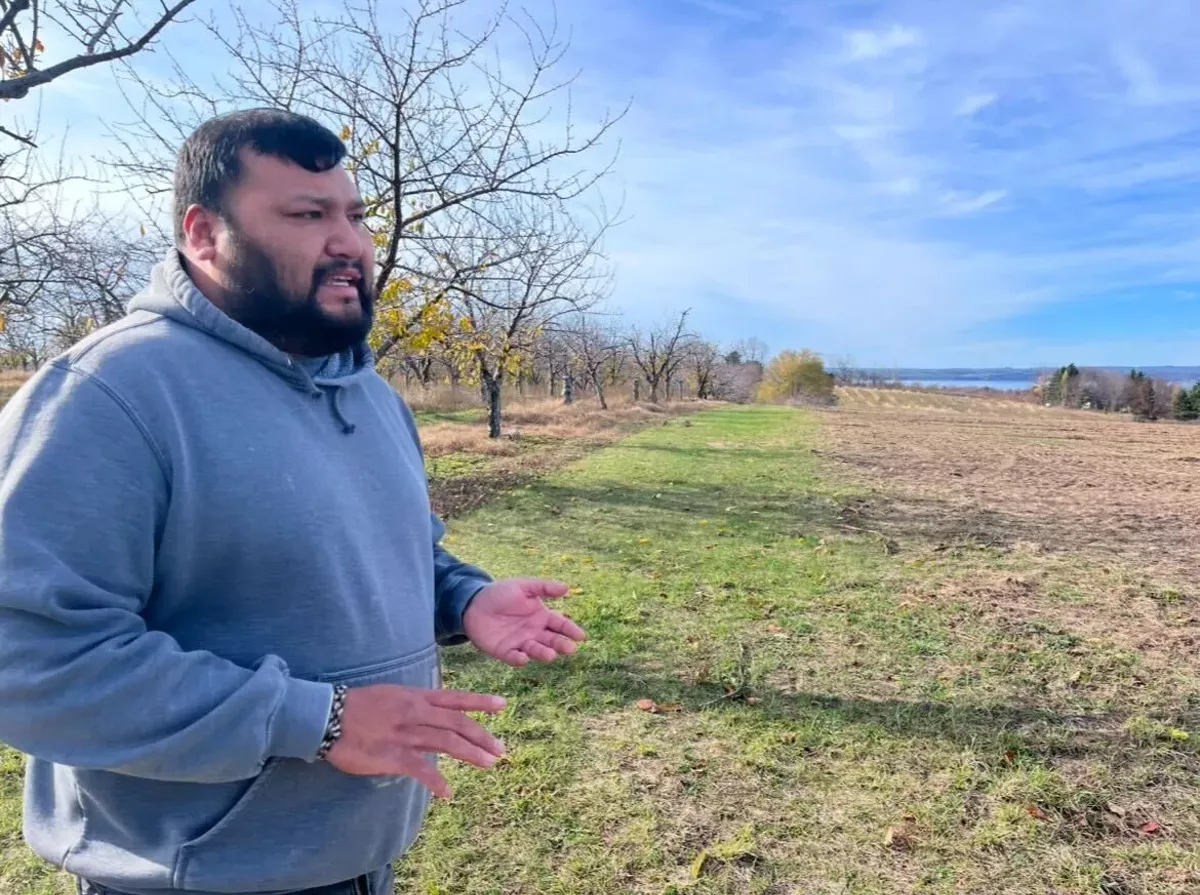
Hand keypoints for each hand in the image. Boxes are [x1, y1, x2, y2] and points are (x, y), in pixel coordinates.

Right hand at [324, 683, 506, 799]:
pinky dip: (437, 781)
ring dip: (471, 755)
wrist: (328, 715)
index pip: (455, 699)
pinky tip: (449, 792)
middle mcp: (416, 713)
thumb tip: (435, 713)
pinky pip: (420, 768)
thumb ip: (416, 704)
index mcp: (416, 697)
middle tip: (502, 749)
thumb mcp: (392, 695)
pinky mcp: (392, 755)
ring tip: (489, 764)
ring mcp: (405, 734)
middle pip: (457, 723)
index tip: (503, 706)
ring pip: (446, 743)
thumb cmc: (358, 705)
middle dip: (482, 736)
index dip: (480, 702)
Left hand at [463, 578, 586, 666]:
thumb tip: (567, 588)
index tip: (581, 636)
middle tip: (570, 648)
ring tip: (551, 654)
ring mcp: (520, 643)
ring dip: (544, 653)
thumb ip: (544, 587)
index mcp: (541, 616)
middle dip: (561, 645)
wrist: (473, 603)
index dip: (571, 630)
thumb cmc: (500, 594)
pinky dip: (519, 659)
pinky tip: (523, 658)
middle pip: (552, 640)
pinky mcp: (505, 652)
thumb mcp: (523, 586)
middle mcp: (534, 632)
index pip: (560, 624)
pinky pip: (514, 658)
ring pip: (536, 651)